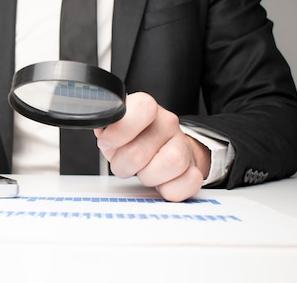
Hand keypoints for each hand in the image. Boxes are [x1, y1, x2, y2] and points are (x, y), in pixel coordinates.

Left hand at [94, 92, 210, 201]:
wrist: (163, 148)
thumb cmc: (133, 139)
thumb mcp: (112, 130)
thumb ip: (105, 127)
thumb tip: (102, 129)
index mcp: (145, 109)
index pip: (143, 108)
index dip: (120, 130)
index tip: (107, 142)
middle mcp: (167, 123)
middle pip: (140, 152)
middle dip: (124, 165)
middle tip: (124, 163)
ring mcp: (182, 144)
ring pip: (170, 164)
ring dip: (148, 177)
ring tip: (143, 172)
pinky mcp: (194, 167)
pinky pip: (188, 182)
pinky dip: (170, 189)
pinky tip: (161, 182)